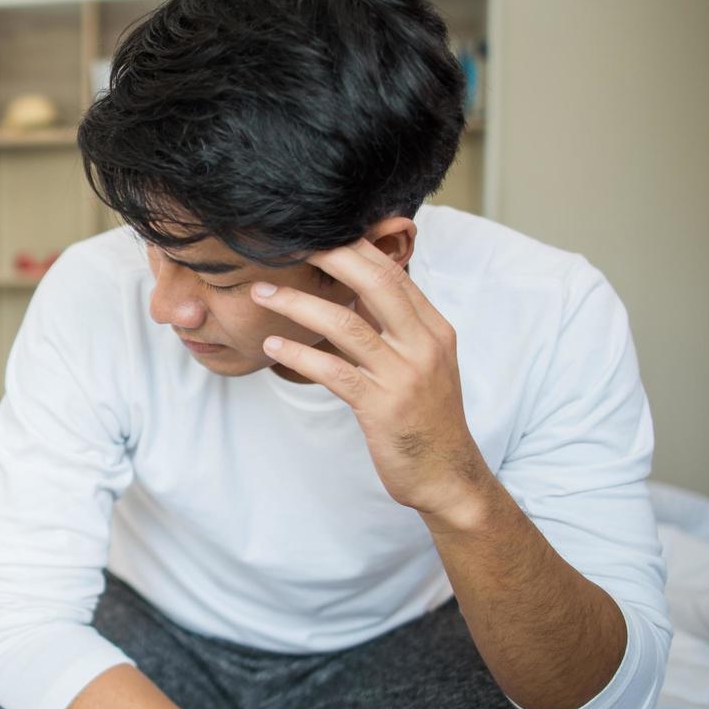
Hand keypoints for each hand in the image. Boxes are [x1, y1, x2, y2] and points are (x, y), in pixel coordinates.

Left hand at [249, 237, 495, 522]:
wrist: (447, 476)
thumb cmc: (424, 418)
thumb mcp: (419, 364)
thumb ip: (392, 329)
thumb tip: (353, 292)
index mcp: (434, 328)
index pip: (393, 272)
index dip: (354, 247)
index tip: (315, 232)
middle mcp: (424, 344)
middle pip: (376, 282)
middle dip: (330, 257)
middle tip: (287, 244)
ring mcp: (404, 375)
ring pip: (346, 324)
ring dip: (296, 304)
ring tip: (260, 293)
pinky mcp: (382, 407)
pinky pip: (333, 371)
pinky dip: (298, 354)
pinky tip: (272, 345)